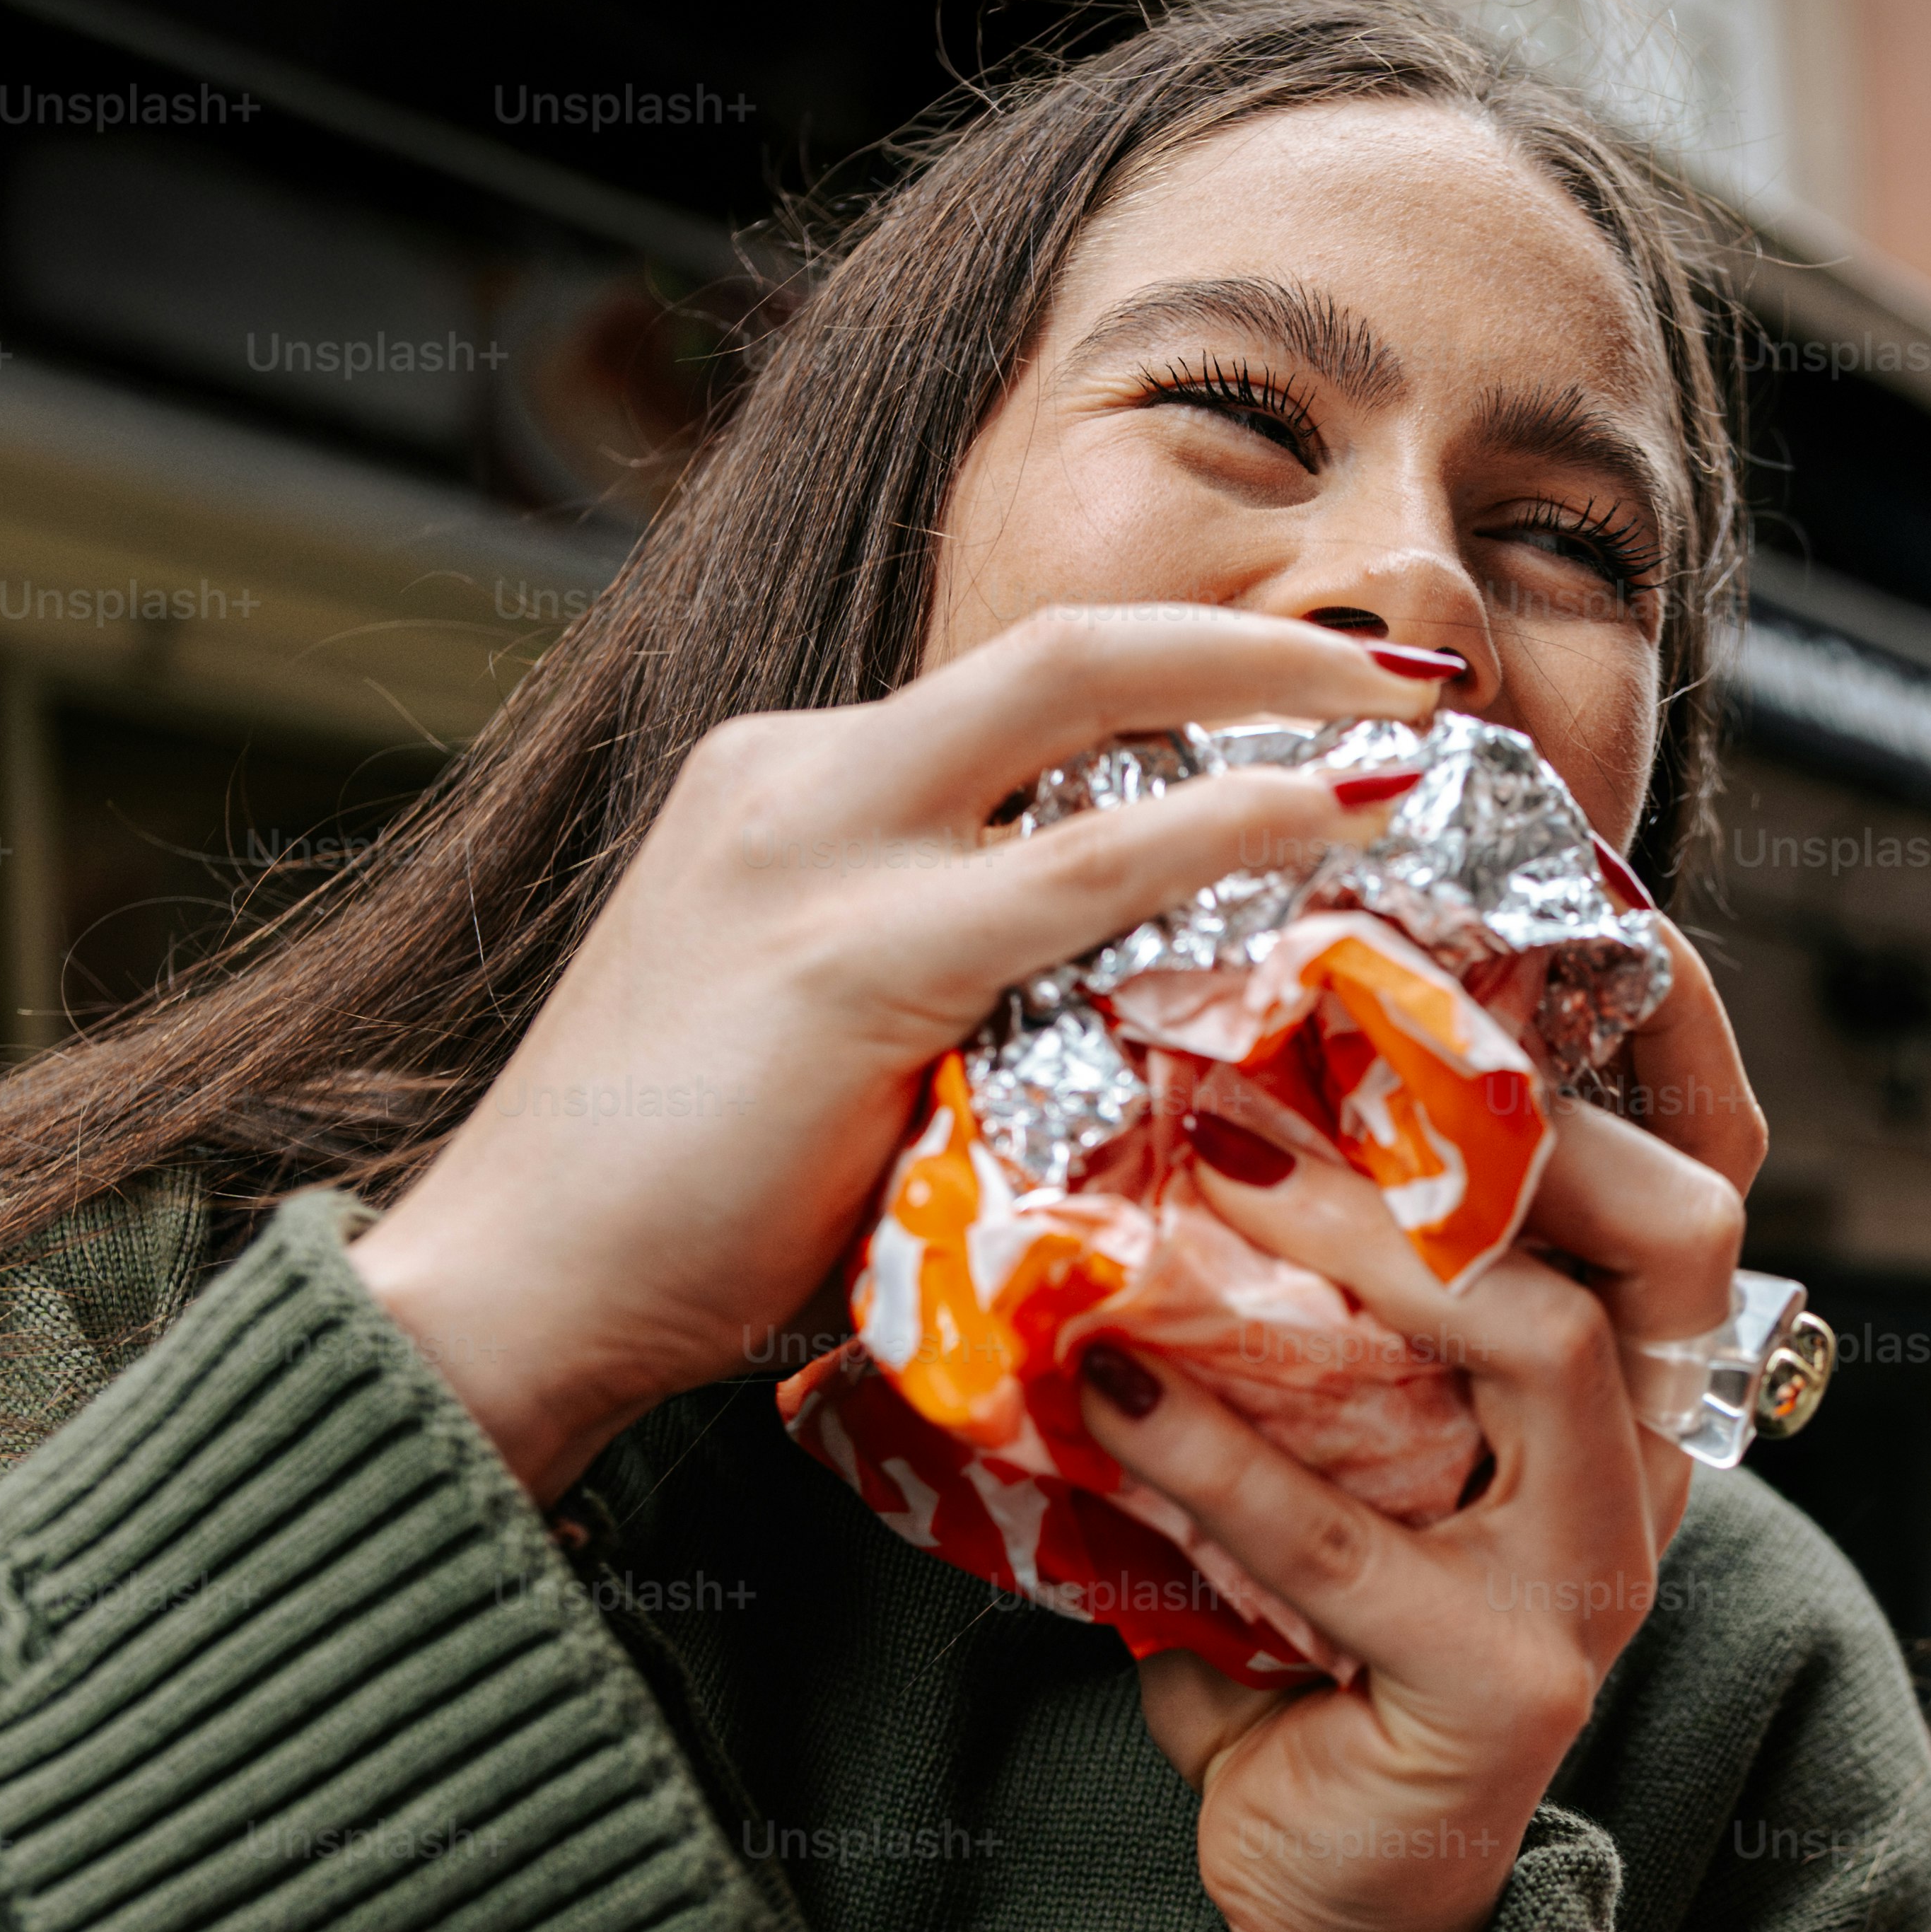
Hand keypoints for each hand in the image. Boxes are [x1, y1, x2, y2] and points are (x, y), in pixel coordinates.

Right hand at [348, 606, 1467, 1504]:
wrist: (512, 1292)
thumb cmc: (677, 1219)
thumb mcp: (830, 1050)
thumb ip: (955, 997)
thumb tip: (1128, 1026)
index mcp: (787, 786)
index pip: (1020, 701)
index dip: (1185, 687)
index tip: (1318, 712)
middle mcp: (799, 777)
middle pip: (1072, 646)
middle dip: (1259, 639)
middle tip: (1411, 674)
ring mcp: (817, 850)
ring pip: (1085, 701)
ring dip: (1275, 702)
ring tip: (1418, 732)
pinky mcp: (851, 957)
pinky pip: (1087, 864)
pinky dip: (1230, 827)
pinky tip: (1336, 830)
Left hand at [1079, 984, 1756, 1931]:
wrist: (1326, 1886)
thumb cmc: (1308, 1636)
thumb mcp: (1327, 1435)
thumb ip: (1300, 1300)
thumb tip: (1160, 1086)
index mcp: (1621, 1388)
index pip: (1690, 1174)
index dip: (1654, 1037)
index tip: (1519, 909)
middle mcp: (1645, 1467)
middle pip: (1671, 1227)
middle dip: (1503, 1116)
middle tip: (1312, 1036)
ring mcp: (1592, 1581)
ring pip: (1544, 1345)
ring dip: (1371, 1245)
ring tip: (1209, 1175)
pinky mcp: (1504, 1685)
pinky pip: (1355, 1541)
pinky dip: (1219, 1452)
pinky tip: (1108, 1392)